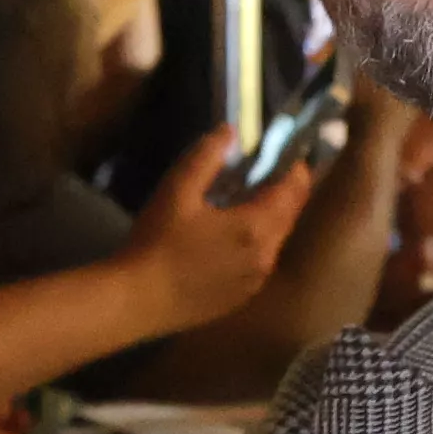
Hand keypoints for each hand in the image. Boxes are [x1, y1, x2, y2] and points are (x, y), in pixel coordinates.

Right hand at [118, 121, 317, 334]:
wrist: (137, 301)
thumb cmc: (157, 243)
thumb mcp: (177, 191)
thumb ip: (206, 156)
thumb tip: (231, 131)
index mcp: (256, 227)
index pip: (294, 191)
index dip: (295, 168)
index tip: (286, 151)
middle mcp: (266, 256)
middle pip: (289, 215)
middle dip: (283, 191)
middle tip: (264, 173)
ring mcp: (255, 281)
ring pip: (275, 240)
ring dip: (269, 218)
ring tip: (244, 203)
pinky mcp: (241, 298)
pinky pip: (260, 262)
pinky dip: (255, 243)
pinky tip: (228, 239)